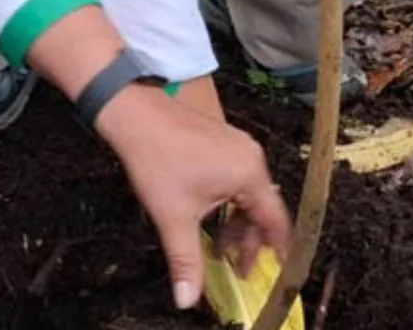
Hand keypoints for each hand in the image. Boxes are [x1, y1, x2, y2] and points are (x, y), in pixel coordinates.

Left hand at [95, 83, 291, 310]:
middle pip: (262, 209)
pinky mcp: (223, 141)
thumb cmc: (156, 158)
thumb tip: (188, 298)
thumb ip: (186, 261)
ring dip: (236, 223)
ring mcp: (238, 146)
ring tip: (220, 249)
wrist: (134, 114)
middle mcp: (250, 157)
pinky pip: (236, 179)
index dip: (278, 248)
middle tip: (239, 268)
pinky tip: (210, 219)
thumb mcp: (173, 217)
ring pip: (247, 195)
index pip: (275, 219)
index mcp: (248, 174)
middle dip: (250, 241)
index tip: (278, 268)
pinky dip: (228, 203)